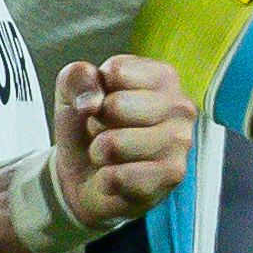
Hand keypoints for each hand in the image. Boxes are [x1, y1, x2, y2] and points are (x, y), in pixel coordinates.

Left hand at [51, 57, 199, 226]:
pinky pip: (119, 177)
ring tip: (111, 155)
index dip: (95, 92)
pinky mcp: (172, 175)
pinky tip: (118, 176)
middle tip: (106, 133)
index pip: (116, 72)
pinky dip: (106, 180)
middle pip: (116, 106)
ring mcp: (180, 142)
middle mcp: (180, 106)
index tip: (102, 105)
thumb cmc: (87, 129)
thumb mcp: (72, 92)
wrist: (84, 179)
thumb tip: (92, 100)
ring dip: (100, 153)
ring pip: (115, 144)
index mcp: (162, 76)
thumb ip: (76, 77)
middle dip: (96, 124)